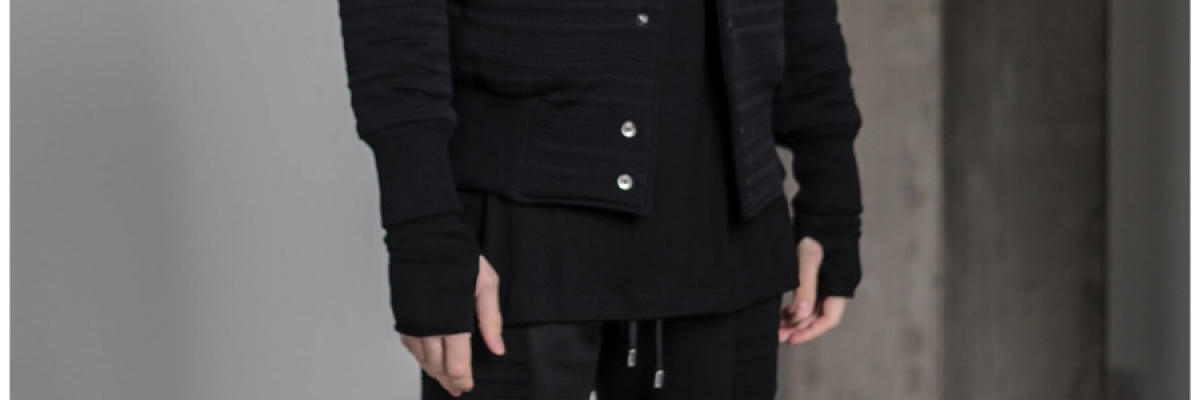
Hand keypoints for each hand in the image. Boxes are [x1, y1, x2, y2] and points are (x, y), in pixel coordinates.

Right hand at [399, 255, 505, 396]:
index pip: (456, 364)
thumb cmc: (456, 254)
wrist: (423, 235)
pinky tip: (426, 356)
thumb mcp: (485, 285)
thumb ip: (491, 320)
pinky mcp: (402, 313)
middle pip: (437, 367)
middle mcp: (428, 326)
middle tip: (457, 387)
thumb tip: (497, 348)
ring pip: (421, 359)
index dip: (462, 379)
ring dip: (433, 370)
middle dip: (448, 380)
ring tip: (443, 376)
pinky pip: (409, 344)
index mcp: (452, 321)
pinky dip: (419, 355)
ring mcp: (412, 321)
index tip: (467, 386)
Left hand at [778, 236, 846, 344]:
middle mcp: (838, 286)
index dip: (809, 332)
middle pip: (820, 317)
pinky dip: (798, 306)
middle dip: (800, 328)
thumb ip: (805, 287)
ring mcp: (831, 280)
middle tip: (777, 336)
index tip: (789, 338)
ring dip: (798, 319)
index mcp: (841, 285)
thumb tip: (800, 316)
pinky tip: (783, 311)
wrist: (824, 208)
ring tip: (777, 326)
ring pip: (815, 309)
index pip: (828, 320)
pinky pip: (812, 298)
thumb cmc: (817, 231)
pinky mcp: (822, 274)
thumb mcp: (808, 258)